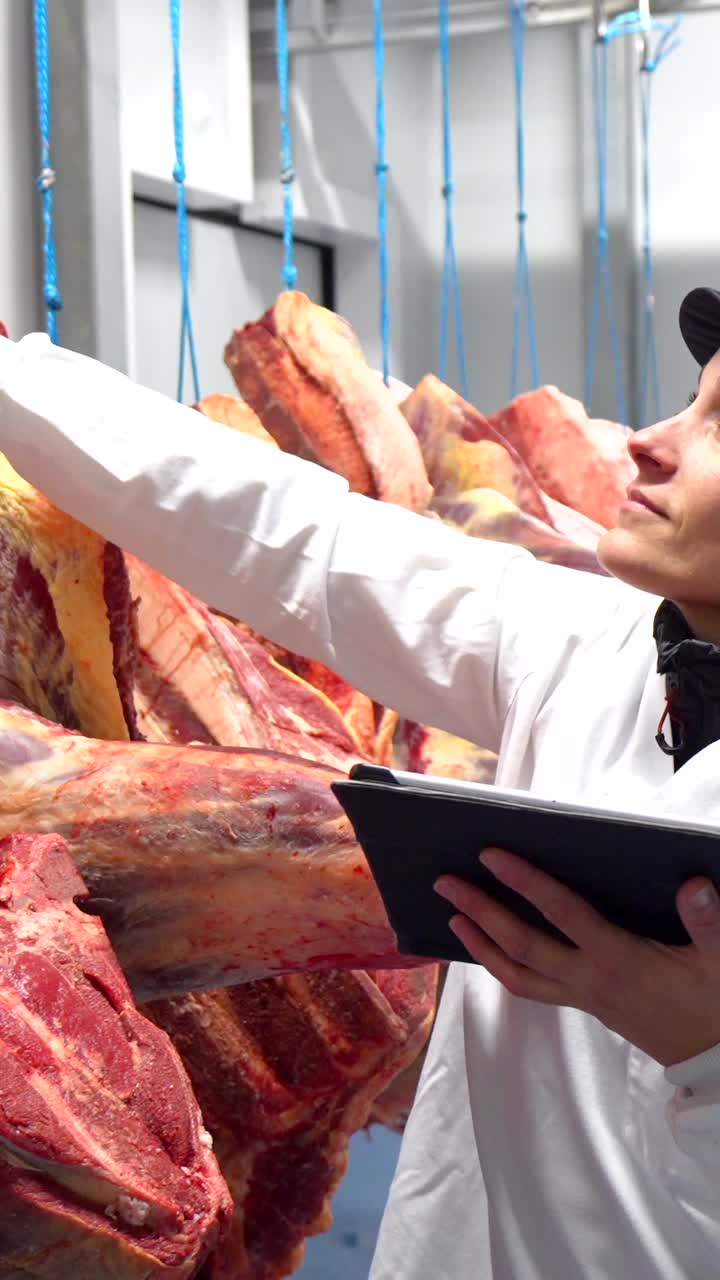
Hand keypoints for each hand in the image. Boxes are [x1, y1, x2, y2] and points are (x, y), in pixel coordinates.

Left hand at [435, 848, 719, 1066]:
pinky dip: (502, 967)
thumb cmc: (715, 1003)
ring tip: (451, 915)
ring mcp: (581, 996)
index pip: (562, 913)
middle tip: (444, 881)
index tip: (492, 855)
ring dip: (479, 943)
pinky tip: (488, 947)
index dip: (526, 882)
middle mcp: (588, 979)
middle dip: (480, 910)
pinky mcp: (583, 1005)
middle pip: (521, 944)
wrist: (717, 1060)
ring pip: (516, 973)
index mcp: (617, 959)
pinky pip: (530, 987)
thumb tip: (692, 886)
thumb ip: (708, 923)